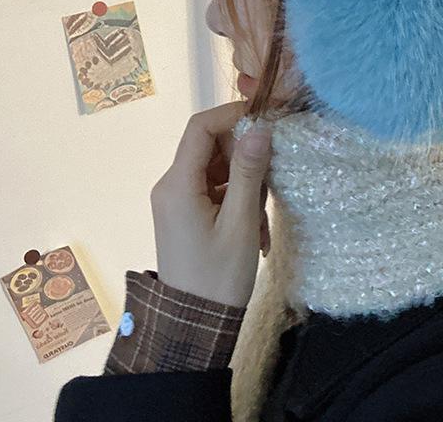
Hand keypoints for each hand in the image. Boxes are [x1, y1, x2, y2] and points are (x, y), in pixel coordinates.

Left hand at [150, 100, 272, 306]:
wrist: (193, 326)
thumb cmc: (218, 276)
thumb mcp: (240, 223)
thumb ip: (249, 172)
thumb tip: (261, 128)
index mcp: (177, 184)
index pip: (200, 127)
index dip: (232, 116)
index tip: (267, 121)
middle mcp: (171, 185)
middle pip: (209, 146)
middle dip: (244, 156)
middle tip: (272, 180)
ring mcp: (177, 200)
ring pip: (216, 169)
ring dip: (245, 183)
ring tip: (262, 218)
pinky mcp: (186, 213)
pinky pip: (214, 189)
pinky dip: (237, 200)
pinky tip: (255, 228)